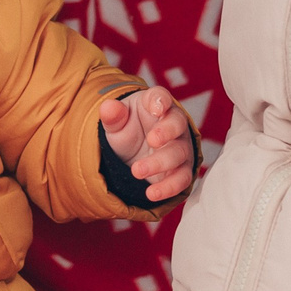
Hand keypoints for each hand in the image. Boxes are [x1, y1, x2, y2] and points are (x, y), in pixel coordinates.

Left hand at [101, 88, 195, 202]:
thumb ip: (113, 115)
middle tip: (151, 140)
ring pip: (179, 153)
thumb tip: (108, 107)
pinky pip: (182, 178)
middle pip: (176, 125)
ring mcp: (180, 147)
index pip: (161, 97)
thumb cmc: (128, 129)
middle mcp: (174, 124)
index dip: (160, 100)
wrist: (134, 151)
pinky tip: (151, 193)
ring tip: (137, 171)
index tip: (156, 107)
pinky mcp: (181, 169)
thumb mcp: (116, 122)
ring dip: (160, 163)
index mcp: (156, 105)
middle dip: (165, 132)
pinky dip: (168, 187)